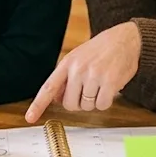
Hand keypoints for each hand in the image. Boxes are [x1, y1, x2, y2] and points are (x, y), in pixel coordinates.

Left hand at [25, 22, 140, 122]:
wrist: (125, 39)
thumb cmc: (101, 50)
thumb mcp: (78, 58)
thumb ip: (66, 78)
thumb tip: (55, 98)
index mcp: (67, 63)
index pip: (49, 87)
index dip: (38, 104)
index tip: (30, 118)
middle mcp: (78, 69)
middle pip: (70, 104)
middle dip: (79, 102)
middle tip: (88, 90)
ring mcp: (93, 75)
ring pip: (87, 106)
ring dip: (94, 101)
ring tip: (100, 84)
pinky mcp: (109, 82)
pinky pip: (102, 105)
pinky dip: (106, 101)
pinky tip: (109, 88)